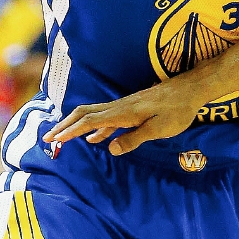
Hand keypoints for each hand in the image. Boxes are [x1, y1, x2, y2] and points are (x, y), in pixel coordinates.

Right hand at [44, 78, 205, 155]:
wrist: (190, 89)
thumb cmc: (177, 110)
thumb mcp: (158, 129)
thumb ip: (134, 138)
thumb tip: (109, 148)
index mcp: (123, 112)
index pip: (89, 121)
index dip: (70, 131)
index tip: (54, 140)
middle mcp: (119, 107)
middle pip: (84, 114)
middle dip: (64, 126)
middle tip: (48, 139)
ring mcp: (124, 106)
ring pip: (92, 114)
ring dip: (75, 125)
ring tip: (62, 138)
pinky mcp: (131, 108)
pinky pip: (105, 117)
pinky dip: (93, 127)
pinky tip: (94, 138)